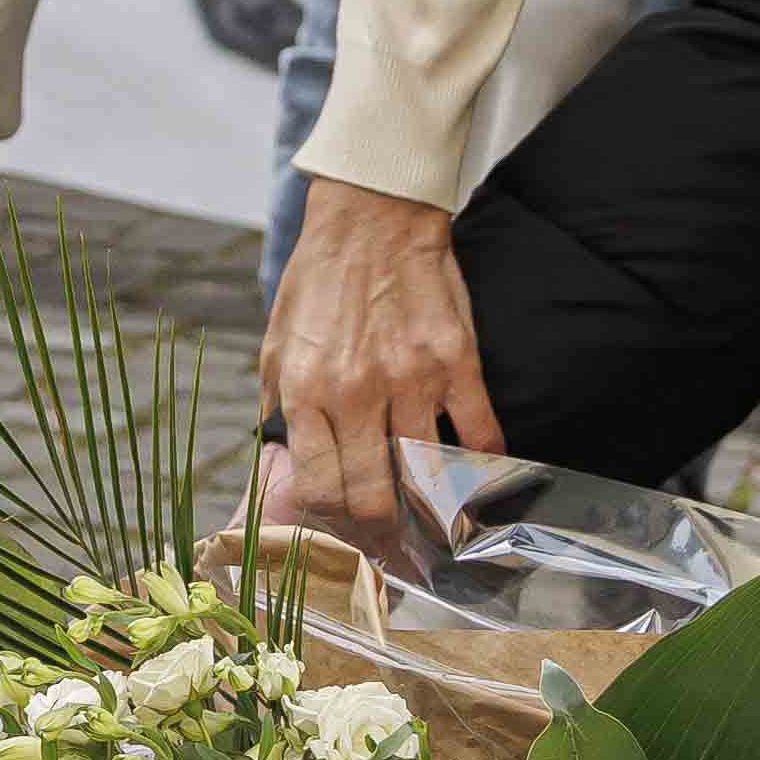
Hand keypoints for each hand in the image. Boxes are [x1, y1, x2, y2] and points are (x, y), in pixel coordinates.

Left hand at [260, 181, 499, 543]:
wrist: (371, 218)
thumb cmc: (320, 281)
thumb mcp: (276, 343)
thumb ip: (278, 407)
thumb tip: (278, 464)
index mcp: (305, 390)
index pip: (318, 487)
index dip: (332, 520)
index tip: (344, 529)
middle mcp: (355, 392)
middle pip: (370, 496)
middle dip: (380, 531)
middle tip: (391, 542)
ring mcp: (410, 379)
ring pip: (424, 476)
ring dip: (431, 509)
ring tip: (434, 525)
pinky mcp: (457, 361)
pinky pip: (479, 434)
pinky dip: (483, 465)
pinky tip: (480, 478)